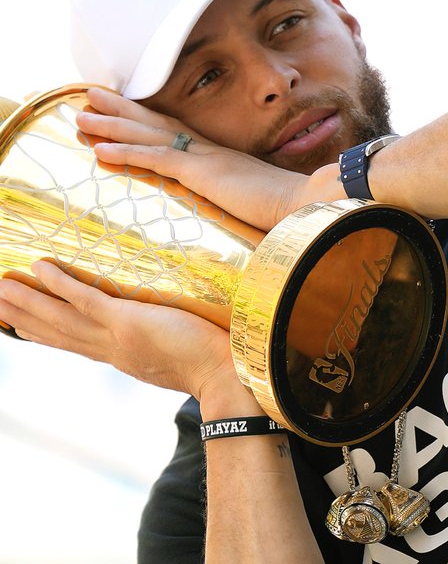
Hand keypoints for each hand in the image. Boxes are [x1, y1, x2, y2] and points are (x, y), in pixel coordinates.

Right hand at [0, 260, 238, 400]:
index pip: (76, 343)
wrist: (227, 377)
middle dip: (24, 318)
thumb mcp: (176, 355)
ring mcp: (116, 336)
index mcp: (120, 357)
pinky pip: (85, 299)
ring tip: (0, 288)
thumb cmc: (211, 363)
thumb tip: (161, 331)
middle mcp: (110, 349)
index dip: (46, 334)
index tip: (25, 326)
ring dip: (28, 303)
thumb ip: (161, 344)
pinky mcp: (127, 322)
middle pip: (57, 332)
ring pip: (61, 317)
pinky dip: (60, 284)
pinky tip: (39, 268)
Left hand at [78, 88, 342, 231]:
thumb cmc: (287, 207)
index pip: (174, 132)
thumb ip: (237, 194)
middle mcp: (207, 150)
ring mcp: (204, 158)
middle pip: (155, 123)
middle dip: (119, 109)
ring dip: (111, 125)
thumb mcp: (254, 197)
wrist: (308, 205)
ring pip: (148, 135)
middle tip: (88, 96)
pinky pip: (156, 159)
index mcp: (218, 155)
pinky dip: (126, 152)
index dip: (144, 119)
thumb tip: (233, 202)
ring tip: (80, 116)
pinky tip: (100, 150)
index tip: (120, 109)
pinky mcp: (203, 172)